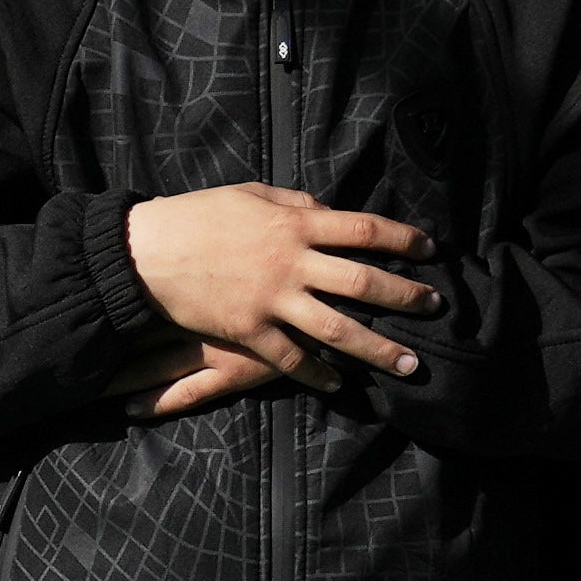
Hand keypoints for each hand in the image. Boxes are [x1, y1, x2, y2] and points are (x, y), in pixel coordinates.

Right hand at [126, 181, 434, 403]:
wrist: (145, 253)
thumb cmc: (196, 216)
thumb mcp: (248, 195)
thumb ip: (293, 203)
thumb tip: (328, 210)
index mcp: (294, 223)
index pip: (363, 228)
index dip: (401, 238)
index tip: (429, 249)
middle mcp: (291, 261)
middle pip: (363, 281)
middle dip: (406, 294)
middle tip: (436, 306)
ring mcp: (272, 300)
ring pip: (339, 329)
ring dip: (379, 348)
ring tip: (411, 363)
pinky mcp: (249, 331)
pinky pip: (293, 359)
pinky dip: (319, 375)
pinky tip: (340, 385)